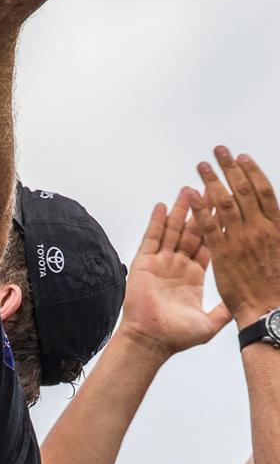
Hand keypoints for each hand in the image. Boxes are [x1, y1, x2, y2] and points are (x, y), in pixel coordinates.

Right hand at [119, 191, 230, 360]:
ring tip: (188, 189)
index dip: (217, 226)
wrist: (152, 341)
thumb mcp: (210, 322)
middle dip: (201, 211)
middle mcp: (177, 266)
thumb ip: (225, 309)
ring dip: (180, 210)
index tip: (226, 208)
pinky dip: (156, 221)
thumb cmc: (177, 336)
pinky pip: (151, 238)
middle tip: (210, 189)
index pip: (209, 244)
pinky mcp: (144, 263)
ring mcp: (160, 263)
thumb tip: (245, 302)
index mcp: (194, 277)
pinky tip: (161, 205)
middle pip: (192, 231)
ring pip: (172, 230)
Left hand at [188, 147, 279, 327]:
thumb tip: (272, 221)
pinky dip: (200, 209)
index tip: (244, 158)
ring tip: (203, 165)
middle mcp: (260, 230)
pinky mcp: (223, 254)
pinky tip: (192, 194)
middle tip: (221, 151)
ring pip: (225, 204)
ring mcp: (241, 240)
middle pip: (242, 192)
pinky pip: (209, 226)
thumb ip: (277, 234)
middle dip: (231, 169)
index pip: (263, 193)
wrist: (272, 313)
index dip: (252, 173)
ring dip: (213, 182)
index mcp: (277, 228)